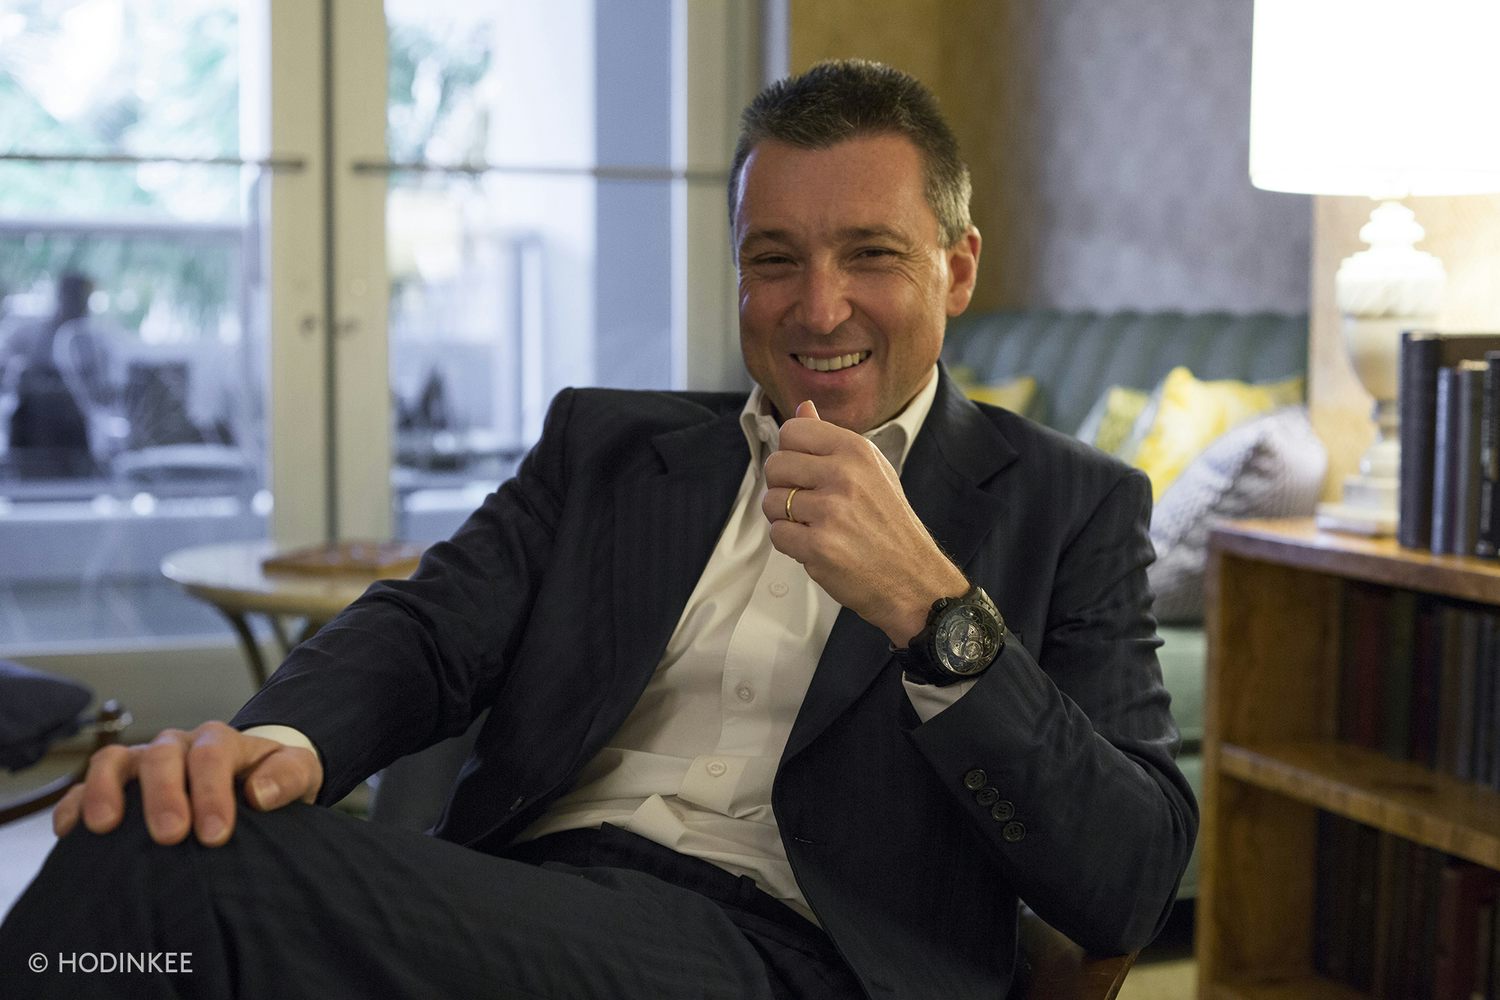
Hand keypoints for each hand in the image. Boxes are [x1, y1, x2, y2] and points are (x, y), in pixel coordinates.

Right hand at [53, 722, 322, 846]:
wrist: (250, 779)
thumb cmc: (272, 780)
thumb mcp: (298, 773)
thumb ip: (287, 777)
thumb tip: (259, 793)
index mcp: (219, 741)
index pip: (211, 755)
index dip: (212, 792)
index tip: (216, 834)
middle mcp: (176, 746)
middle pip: (162, 757)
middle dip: (164, 795)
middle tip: (171, 835)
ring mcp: (141, 763)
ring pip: (114, 761)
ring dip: (105, 790)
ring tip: (105, 826)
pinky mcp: (115, 786)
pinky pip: (84, 787)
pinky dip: (74, 804)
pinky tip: (70, 832)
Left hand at [762, 399, 968, 644]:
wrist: (912, 577)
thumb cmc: (889, 524)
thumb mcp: (871, 470)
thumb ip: (831, 439)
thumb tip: (803, 407)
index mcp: (856, 450)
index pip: (792, 430)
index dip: (791, 452)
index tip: (805, 471)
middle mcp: (844, 475)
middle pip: (775, 464)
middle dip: (782, 486)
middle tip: (807, 503)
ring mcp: (831, 510)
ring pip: (771, 502)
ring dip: (784, 518)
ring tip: (814, 526)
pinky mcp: (819, 545)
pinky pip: (777, 534)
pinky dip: (790, 544)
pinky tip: (816, 545)